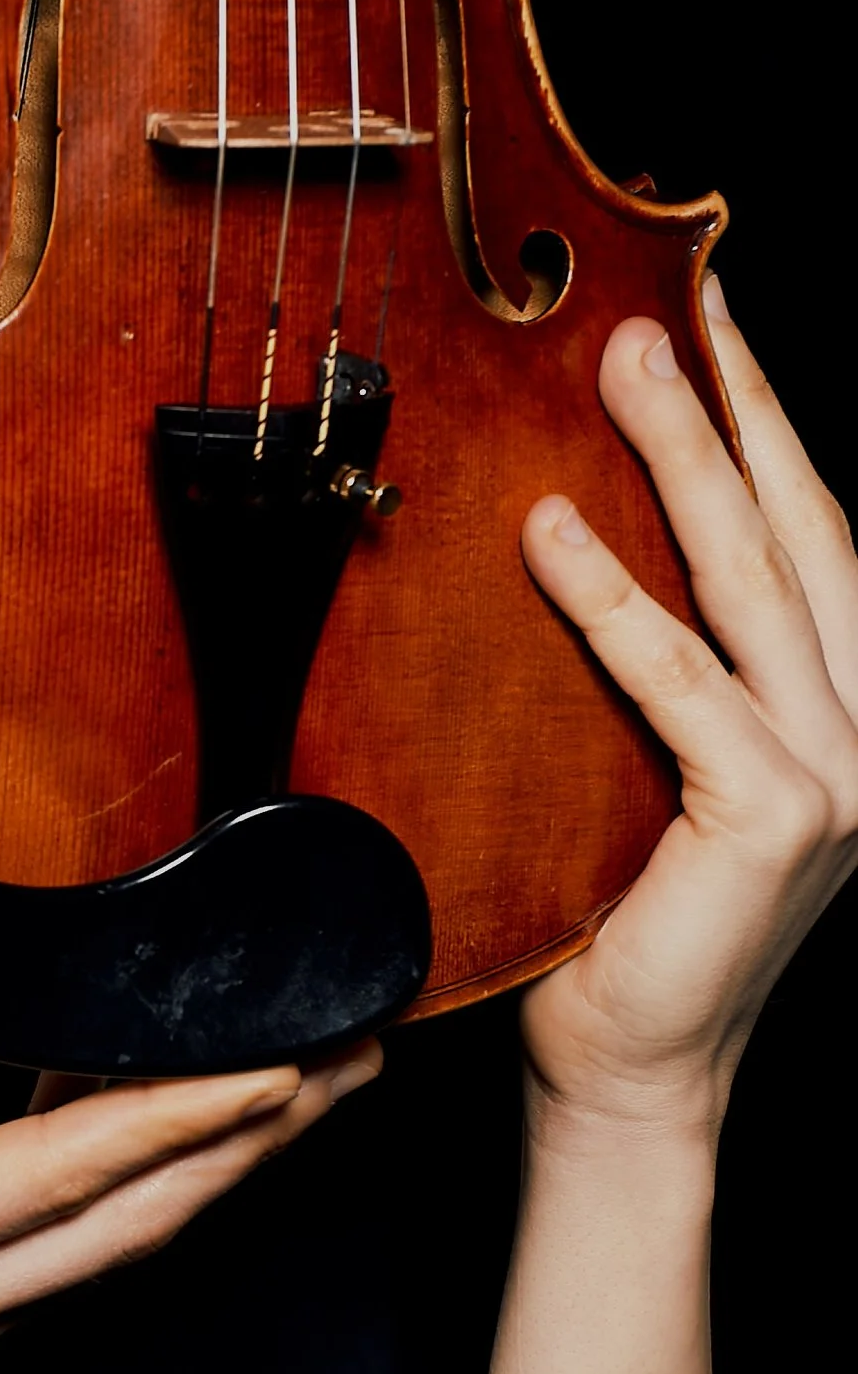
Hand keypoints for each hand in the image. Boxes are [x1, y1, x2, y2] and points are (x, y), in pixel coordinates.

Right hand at [0, 898, 368, 1373]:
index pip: (55, 1178)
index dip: (175, 1120)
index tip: (277, 1067)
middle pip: (137, 1221)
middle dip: (259, 1140)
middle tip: (357, 1056)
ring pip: (116, 1247)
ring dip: (217, 1167)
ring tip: (301, 1084)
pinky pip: (65, 1258)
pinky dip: (136, 1191)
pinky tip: (143, 1126)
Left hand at [518, 289, 856, 1134]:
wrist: (618, 1074)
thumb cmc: (599, 924)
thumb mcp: (623, 768)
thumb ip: (632, 669)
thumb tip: (546, 523)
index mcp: (831, 709)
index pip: (803, 532)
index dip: (765, 415)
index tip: (707, 310)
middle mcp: (857, 730)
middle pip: (794, 527)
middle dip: (732, 402)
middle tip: (660, 299)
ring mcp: (833, 775)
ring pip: (750, 580)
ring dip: (684, 457)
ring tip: (620, 362)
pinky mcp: (777, 819)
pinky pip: (683, 683)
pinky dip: (613, 601)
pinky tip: (551, 532)